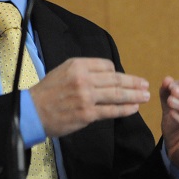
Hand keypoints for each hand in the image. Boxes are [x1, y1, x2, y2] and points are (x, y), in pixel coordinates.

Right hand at [29, 57, 149, 137]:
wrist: (32, 111)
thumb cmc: (48, 92)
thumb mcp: (63, 71)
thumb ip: (84, 70)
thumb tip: (107, 74)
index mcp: (77, 65)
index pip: (107, 66)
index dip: (118, 73)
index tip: (126, 79)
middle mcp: (83, 78)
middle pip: (115, 79)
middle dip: (134, 83)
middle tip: (146, 85)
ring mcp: (86, 97)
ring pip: (117, 94)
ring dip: (134, 95)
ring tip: (145, 96)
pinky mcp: (87, 114)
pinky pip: (111, 110)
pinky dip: (125, 109)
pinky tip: (134, 108)